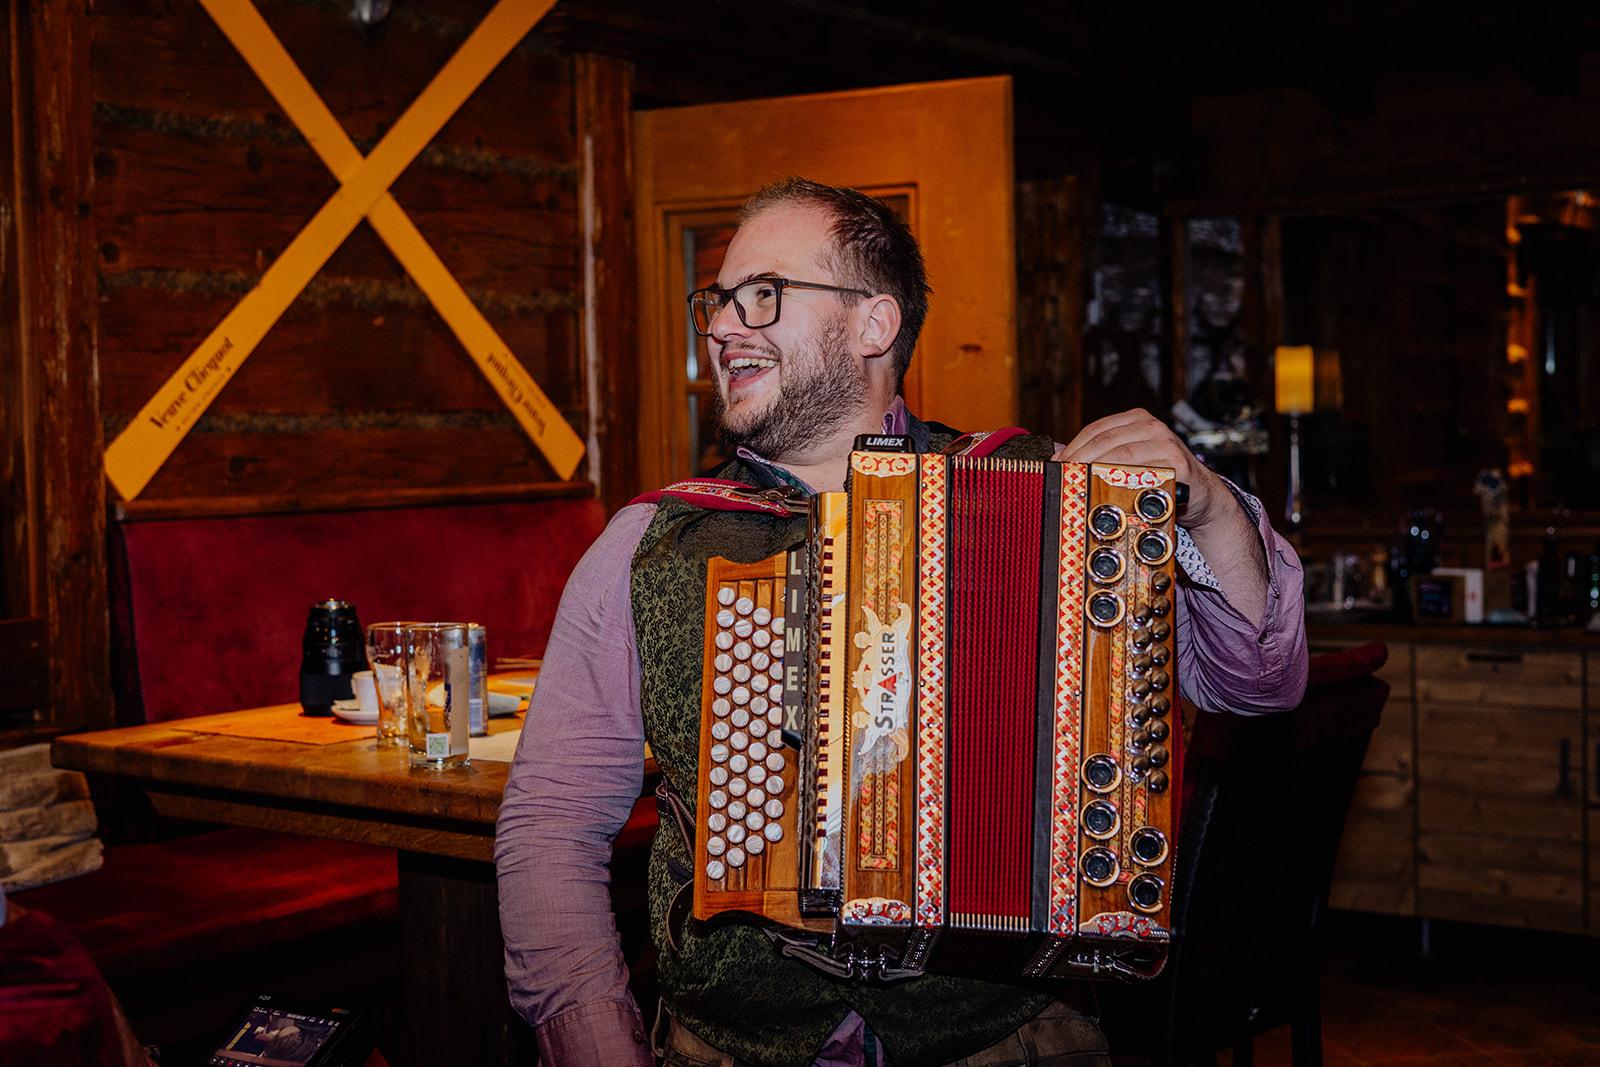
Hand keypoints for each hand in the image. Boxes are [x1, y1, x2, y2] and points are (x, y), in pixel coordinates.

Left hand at [1053, 408, 1225, 530]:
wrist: (1200, 494)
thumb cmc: (1158, 477)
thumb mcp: (1129, 460)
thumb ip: (1101, 457)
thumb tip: (1060, 460)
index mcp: (1136, 419)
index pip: (1095, 430)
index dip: (1072, 447)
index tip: (1055, 464)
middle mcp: (1151, 426)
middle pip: (1104, 441)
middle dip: (1079, 459)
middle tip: (1063, 477)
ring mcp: (1165, 442)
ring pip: (1121, 455)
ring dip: (1096, 470)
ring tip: (1079, 484)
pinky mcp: (1177, 463)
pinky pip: (1144, 472)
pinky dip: (1124, 481)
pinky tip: (1109, 491)